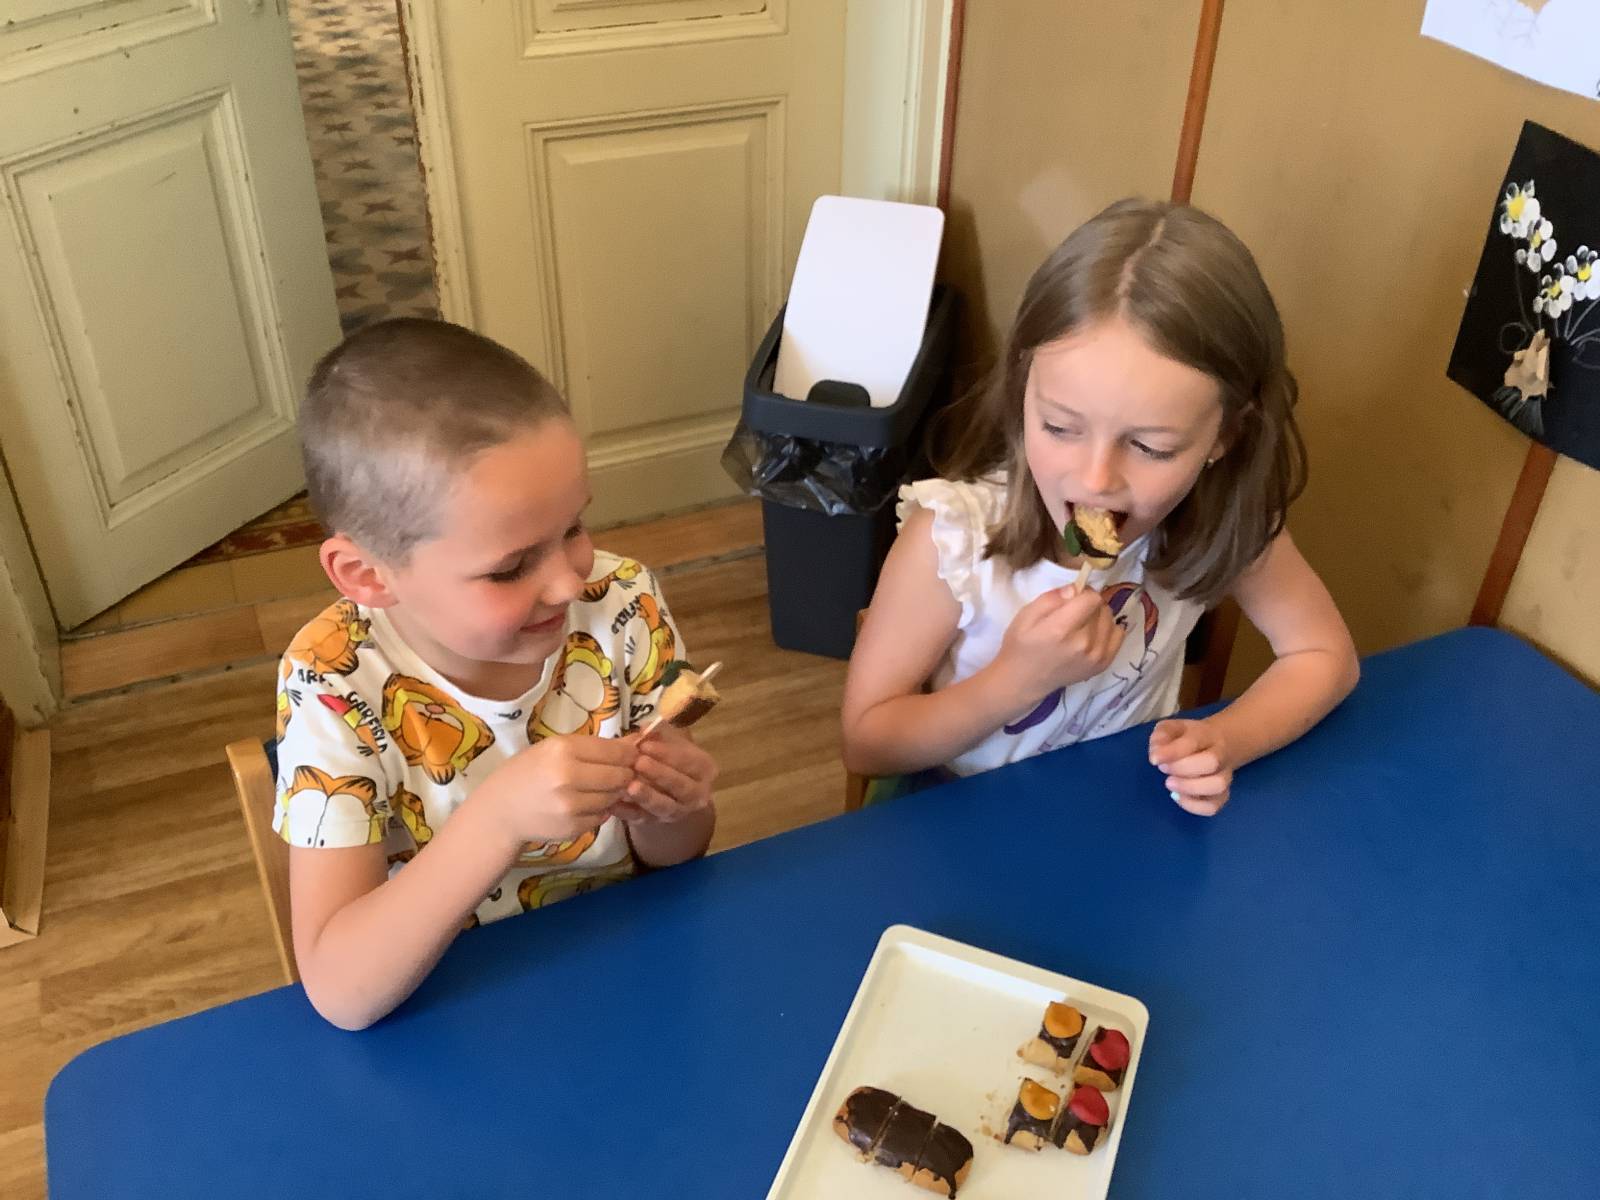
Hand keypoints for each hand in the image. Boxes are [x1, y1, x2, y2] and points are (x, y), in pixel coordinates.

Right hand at [475, 734, 637, 848]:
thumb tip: (637, 740)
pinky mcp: (573, 828)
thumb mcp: (555, 748)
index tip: (633, 754)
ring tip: (598, 787)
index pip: (615, 751)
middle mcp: (569, 777)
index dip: (630, 753)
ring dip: (614, 793)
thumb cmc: (527, 772)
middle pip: (620, 775)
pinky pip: (602, 816)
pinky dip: (600, 810)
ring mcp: (571, 806)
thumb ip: (595, 746)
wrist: (500, 811)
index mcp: (563, 750)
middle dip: (626, 774)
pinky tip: (585, 804)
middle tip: (622, 772)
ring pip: (613, 797)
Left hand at [611, 725, 716, 825]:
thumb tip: (645, 727)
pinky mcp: (655, 822)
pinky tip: (614, 803)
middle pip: (681, 786)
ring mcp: (676, 811)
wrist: (666, 786)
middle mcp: (696, 794)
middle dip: (659, 774)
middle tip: (638, 762)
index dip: (668, 753)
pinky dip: (627, 812)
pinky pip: (641, 819)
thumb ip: (660, 732)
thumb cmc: (669, 756)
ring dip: (647, 796)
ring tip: (630, 786)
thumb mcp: (670, 741)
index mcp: (704, 770)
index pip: (690, 762)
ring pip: (664, 806)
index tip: (646, 744)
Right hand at [991, 585, 1125, 704]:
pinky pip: (1118, 634)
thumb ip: (1052, 598)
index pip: (1092, 598)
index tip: (1072, 597)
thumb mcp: (1026, 615)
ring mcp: (1096, 657)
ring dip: (1098, 616)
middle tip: (1072, 613)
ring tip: (1081, 625)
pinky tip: (1092, 634)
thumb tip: (1076, 589)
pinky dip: (1108, 629)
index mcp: (1061, 629)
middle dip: (1089, 604)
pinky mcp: (1103, 664)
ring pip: (1110, 619)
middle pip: (1101, 607)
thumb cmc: (1021, 645)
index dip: (1082, 593)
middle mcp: (1084, 644)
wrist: (1024, 680)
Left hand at [1149, 719, 1232, 815]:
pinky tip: (1177, 796)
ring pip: (1218, 785)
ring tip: (1170, 783)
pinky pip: (1213, 806)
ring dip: (1190, 788)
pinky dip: (1193, 806)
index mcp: (1206, 734)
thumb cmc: (1188, 737)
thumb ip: (1161, 736)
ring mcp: (1225, 776)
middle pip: (1212, 762)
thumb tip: (1156, 755)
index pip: (1193, 741)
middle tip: (1163, 769)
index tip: (1154, 760)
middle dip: (1183, 769)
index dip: (1173, 752)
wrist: (1220, 742)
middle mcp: (1221, 754)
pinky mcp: (1222, 794)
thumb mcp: (1172, 728)